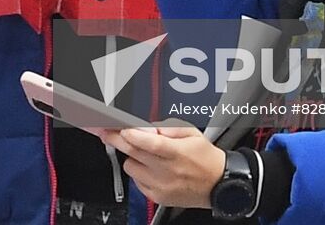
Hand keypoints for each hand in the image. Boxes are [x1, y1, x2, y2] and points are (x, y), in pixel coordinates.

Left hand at [98, 124, 225, 208]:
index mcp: (176, 153)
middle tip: (106, 131)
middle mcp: (167, 171)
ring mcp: (161, 186)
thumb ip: (169, 127)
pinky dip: (139, 172)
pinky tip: (150, 167)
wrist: (217, 185)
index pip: (150, 143)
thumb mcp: (192, 133)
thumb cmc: (205, 157)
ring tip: (144, 153)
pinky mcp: (157, 196)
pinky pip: (136, 181)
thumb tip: (148, 127)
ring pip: (130, 167)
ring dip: (132, 157)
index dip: (132, 135)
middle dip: (116, 140)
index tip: (120, 128)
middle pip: (134, 153)